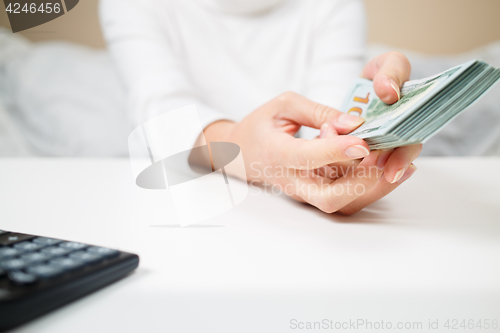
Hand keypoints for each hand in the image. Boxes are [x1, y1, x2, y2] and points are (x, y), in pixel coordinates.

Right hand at [202, 52, 420, 214]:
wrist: (242, 154)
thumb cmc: (260, 126)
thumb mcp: (284, 106)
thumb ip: (318, 112)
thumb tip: (355, 123)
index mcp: (276, 154)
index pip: (307, 158)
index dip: (336, 151)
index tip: (363, 141)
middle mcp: (291, 181)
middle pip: (330, 197)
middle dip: (366, 182)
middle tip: (393, 159)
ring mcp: (304, 193)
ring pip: (343, 204)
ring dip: (376, 187)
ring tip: (403, 163)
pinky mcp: (315, 196)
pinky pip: (346, 199)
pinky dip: (372, 188)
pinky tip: (392, 169)